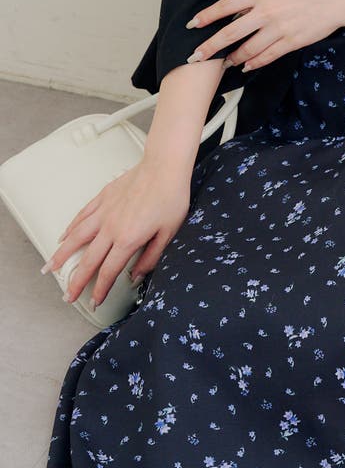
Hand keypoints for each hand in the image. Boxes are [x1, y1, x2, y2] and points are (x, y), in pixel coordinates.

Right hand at [41, 159, 191, 307]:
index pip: (108, 271)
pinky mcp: (103, 197)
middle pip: (88, 260)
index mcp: (128, 239)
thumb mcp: (169, 232)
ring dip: (61, 255)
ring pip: (76, 237)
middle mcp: (111, 228)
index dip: (100, 289)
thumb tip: (137, 275)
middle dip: (76, 281)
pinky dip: (70, 228)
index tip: (94, 301)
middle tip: (67, 295)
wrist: (164, 166)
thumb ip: (151, 256)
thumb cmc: (171, 196)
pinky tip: (63, 236)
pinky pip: (82, 216)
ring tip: (50, 268)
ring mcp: (104, 211)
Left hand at [185, 0, 344, 71]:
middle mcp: (266, 10)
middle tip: (196, 56)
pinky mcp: (291, 41)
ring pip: (247, 49)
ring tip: (224, 64)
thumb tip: (241, 11)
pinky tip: (246, 66)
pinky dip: (254, 63)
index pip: (225, 6)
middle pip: (230, 33)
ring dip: (233, 58)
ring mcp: (278, 28)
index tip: (193, 25)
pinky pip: (267, 56)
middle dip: (210, 47)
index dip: (206, 17)